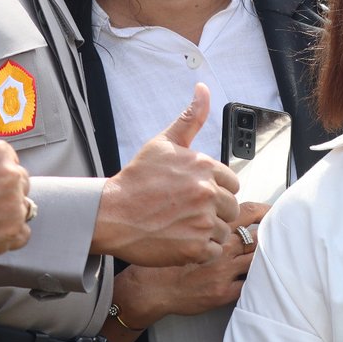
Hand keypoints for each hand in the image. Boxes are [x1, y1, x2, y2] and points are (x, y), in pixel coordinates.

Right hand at [92, 85, 239, 266]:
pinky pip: (213, 251)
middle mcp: (207, 193)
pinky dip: (198, 251)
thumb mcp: (163, 143)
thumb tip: (203, 90)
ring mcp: (202, 221)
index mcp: (204, 167)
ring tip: (180, 226)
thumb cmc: (135, 181)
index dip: (214, 190)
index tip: (193, 195)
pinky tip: (179, 240)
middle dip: (213, 212)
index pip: (232, 184)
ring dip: (205, 232)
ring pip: (223, 231)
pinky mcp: (195, 248)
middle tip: (185, 212)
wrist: (111, 214)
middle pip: (231, 209)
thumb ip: (190, 118)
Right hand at [113, 201, 269, 323]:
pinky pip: (251, 286)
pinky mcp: (224, 292)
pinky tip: (262, 280)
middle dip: (273, 234)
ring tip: (278, 257)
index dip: (265, 211)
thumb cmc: (164, 259)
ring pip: (258, 259)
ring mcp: (224, 271)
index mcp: (211, 228)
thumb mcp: (181, 229)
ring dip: (268, 258)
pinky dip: (259, 282)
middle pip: (259, 236)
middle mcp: (221, 247)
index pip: (248, 212)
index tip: (273, 211)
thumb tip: (224, 213)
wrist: (150, 288)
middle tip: (284, 233)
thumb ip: (205, 220)